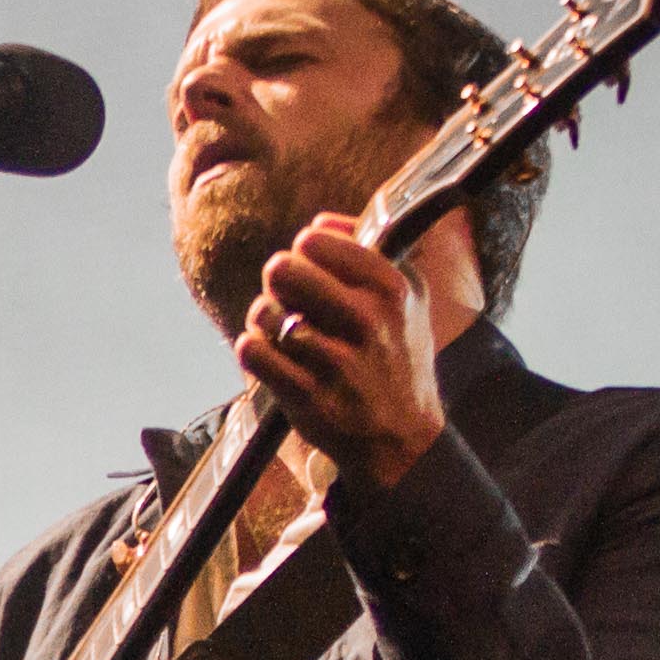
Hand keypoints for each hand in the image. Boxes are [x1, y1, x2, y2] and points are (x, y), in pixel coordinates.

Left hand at [237, 212, 446, 489]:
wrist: (401, 438)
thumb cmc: (398, 356)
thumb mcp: (408, 298)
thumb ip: (370, 251)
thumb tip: (320, 222)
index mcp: (392, 288)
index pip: (316, 240)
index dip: (303, 250)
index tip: (311, 267)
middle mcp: (367, 322)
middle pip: (282, 269)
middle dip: (277, 280)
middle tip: (288, 296)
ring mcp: (336, 361)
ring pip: (264, 311)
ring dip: (263, 317)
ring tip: (280, 329)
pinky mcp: (307, 396)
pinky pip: (252, 352)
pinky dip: (251, 348)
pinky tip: (268, 352)